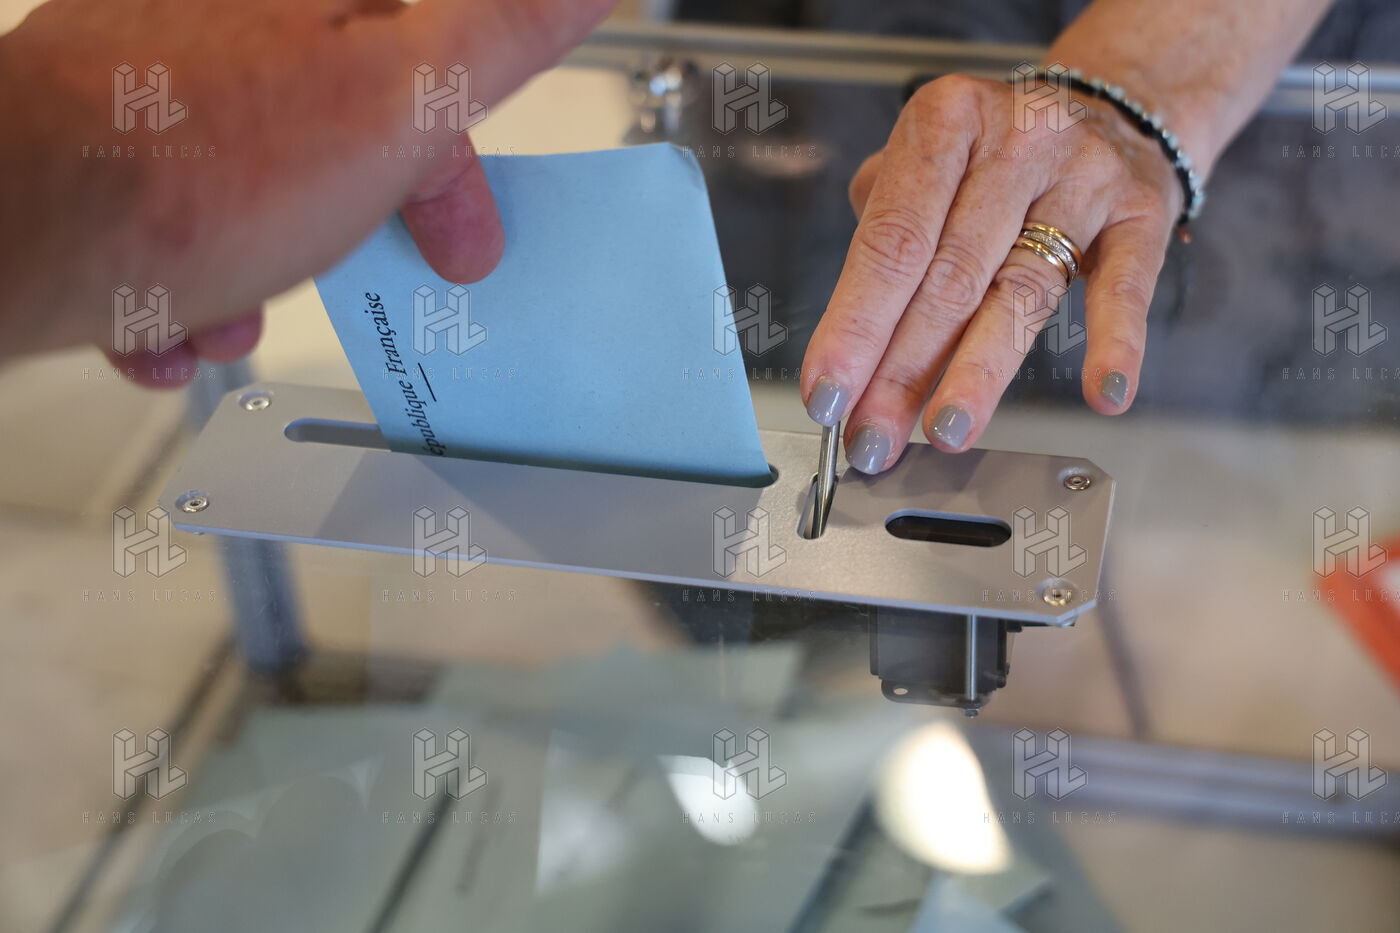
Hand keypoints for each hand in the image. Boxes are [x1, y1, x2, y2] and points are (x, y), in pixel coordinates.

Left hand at [0, 0, 614, 384]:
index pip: (429, 55)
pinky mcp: (99, 138)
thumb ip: (500, 32)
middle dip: (349, 221)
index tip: (466, 234)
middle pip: (337, 124)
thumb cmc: (195, 172)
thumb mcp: (399, 99)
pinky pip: (173, 210)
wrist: (10, 232)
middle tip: (363, 274)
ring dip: (260, 264)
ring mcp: (154, 78)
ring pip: (251, 178)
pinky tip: (173, 317)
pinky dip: (182, 279)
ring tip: (235, 307)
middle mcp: (229, 20)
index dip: (459, 157)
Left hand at [800, 73, 1182, 470]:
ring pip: (1022, 292)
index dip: (854, 326)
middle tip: (871, 436)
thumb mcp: (927, 155)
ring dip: (979, 374)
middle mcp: (1015, 143)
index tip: (826, 392)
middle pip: (949, 278)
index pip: (891, 242)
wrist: (1114, 108)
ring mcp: (1084, 176)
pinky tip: (1101, 393)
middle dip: (901, 371)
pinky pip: (1124, 287)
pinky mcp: (1140, 212)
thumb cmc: (995, 152)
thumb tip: (850, 333)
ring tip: (946, 430)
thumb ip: (882, 228)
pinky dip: (1115, 344)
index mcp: (945, 122)